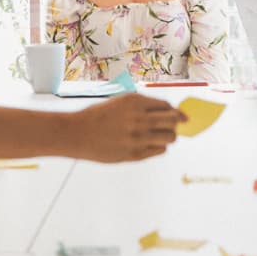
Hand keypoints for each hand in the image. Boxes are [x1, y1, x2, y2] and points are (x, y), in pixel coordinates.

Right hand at [68, 94, 183, 162]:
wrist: (77, 133)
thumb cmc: (98, 116)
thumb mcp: (120, 102)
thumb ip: (143, 106)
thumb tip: (169, 112)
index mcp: (136, 102)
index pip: (167, 106)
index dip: (175, 112)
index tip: (179, 117)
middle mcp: (139, 118)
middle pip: (173, 121)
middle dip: (175, 124)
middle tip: (171, 127)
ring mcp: (138, 137)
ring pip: (170, 137)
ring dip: (169, 136)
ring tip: (159, 137)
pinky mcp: (135, 154)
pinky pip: (159, 150)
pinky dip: (159, 147)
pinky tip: (149, 145)